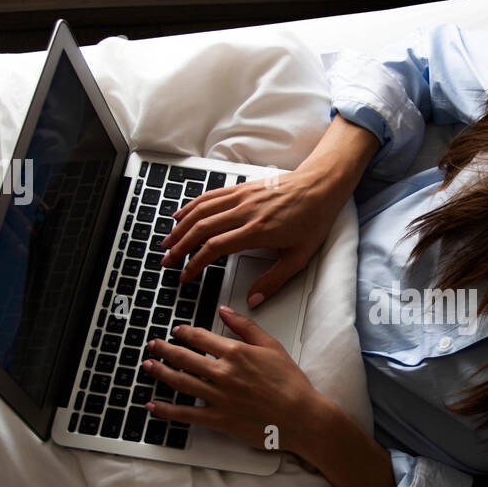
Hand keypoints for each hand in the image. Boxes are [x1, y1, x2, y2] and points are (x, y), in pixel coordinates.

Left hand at [141, 306, 325, 454]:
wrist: (301, 417)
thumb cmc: (291, 384)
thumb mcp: (272, 347)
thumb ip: (245, 326)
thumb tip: (225, 311)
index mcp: (235, 353)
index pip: (200, 338)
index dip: (185, 333)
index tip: (177, 331)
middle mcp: (222, 373)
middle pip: (183, 358)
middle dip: (164, 349)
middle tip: (153, 345)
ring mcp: (218, 397)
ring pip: (180, 382)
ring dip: (160, 372)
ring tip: (147, 366)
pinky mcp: (218, 419)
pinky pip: (185, 414)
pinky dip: (166, 410)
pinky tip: (153, 405)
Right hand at [158, 157, 354, 305]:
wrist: (320, 187)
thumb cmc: (312, 220)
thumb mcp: (298, 258)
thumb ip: (274, 281)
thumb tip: (254, 299)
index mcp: (257, 231)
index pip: (215, 248)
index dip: (195, 263)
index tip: (186, 275)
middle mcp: (245, 211)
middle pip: (201, 229)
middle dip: (180, 247)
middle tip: (167, 262)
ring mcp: (241, 197)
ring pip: (201, 211)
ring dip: (180, 227)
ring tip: (167, 242)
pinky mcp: (241, 187)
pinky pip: (210, 196)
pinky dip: (192, 206)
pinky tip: (181, 215)